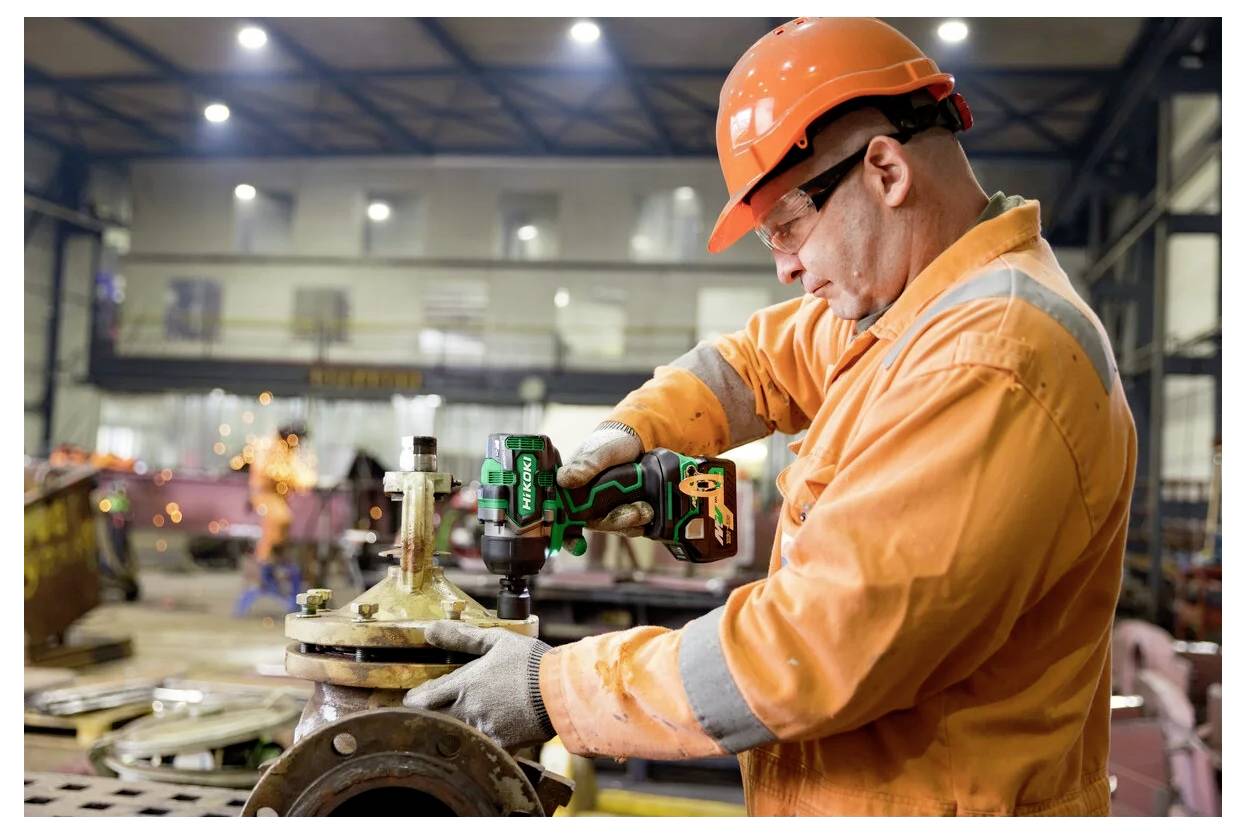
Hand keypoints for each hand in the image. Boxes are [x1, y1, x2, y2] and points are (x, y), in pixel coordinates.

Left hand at [403, 620, 554, 749]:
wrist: (560, 691)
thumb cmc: (530, 663)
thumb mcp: (497, 641)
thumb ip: (462, 637)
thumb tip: (430, 630)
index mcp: (465, 685)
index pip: (424, 698)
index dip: (414, 700)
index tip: (414, 698)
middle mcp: (468, 710)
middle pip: (432, 720)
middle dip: (427, 716)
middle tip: (428, 712)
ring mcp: (483, 729)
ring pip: (453, 735)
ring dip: (449, 729)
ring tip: (455, 721)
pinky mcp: (500, 744)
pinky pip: (479, 748)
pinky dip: (476, 743)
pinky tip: (481, 736)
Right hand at [557, 424, 652, 536]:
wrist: (635, 441)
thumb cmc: (609, 443)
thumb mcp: (599, 450)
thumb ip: (585, 464)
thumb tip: (564, 480)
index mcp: (569, 490)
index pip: (559, 519)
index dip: (566, 537)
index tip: (577, 545)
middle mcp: (584, 504)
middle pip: (592, 525)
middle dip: (613, 522)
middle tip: (633, 513)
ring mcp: (604, 509)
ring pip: (612, 526)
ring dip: (628, 522)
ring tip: (645, 510)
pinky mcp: (622, 511)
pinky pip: (627, 525)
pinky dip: (637, 523)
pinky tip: (646, 515)